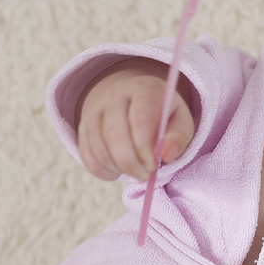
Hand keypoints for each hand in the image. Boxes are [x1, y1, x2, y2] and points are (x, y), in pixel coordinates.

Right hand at [76, 59, 193, 180]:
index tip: (154, 165)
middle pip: (115, 134)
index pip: (139, 120)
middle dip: (131, 163)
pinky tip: (118, 169)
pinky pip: (88, 156)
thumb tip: (167, 155)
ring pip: (99, 147)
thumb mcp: (180, 120)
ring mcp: (95, 109)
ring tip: (135, 170)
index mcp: (143, 89)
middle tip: (145, 174)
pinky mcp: (84, 126)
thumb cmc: (162, 115)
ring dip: (118, 168)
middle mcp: (115, 94)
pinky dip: (103, 170)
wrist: (133, 98)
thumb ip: (179, 136)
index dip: (145, 148)